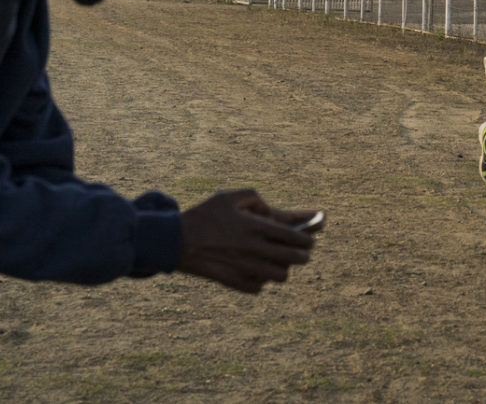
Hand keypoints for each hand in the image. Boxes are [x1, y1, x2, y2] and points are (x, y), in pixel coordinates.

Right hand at [176, 189, 315, 292]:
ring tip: (280, 263)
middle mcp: (254, 249)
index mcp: (256, 227)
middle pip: (294, 258)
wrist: (175, 241)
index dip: (307, 239)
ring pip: (280, 276)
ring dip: (283, 269)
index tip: (310, 239)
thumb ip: (255, 198)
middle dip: (303, 255)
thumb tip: (271, 212)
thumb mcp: (229, 196)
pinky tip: (257, 273)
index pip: (295, 236)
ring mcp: (245, 268)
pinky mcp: (233, 282)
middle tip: (302, 253)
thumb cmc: (204, 215)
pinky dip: (261, 281)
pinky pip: (258, 287)